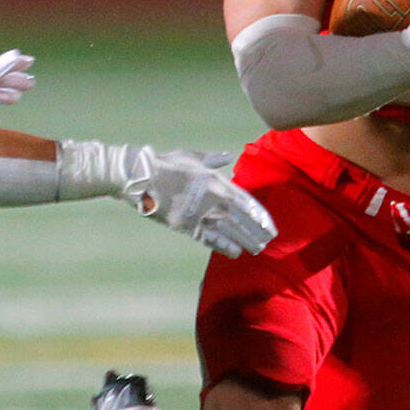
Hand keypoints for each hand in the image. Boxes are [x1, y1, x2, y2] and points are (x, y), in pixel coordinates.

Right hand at [121, 148, 276, 257]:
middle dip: (256, 231)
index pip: (245, 201)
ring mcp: (199, 214)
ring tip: (256, 249)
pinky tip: (235, 252)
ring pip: (229, 230)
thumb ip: (213, 159)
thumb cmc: (165, 164)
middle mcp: (212, 198)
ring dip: (245, 240)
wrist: (141, 178)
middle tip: (268, 241)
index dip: (259, 216)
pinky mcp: (185, 226)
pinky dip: (223, 246)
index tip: (269, 225)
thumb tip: (228, 156)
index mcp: (215, 181)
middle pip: (241, 219)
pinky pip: (209, 239)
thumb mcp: (192, 157)